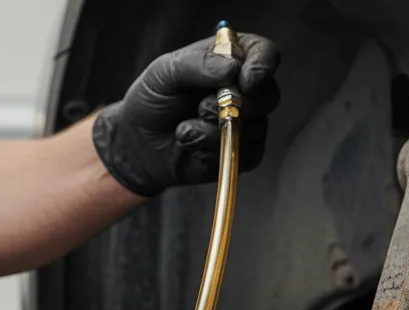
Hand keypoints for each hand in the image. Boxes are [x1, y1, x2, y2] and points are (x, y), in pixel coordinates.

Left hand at [92, 32, 280, 197]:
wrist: (139, 144)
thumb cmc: (153, 100)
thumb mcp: (165, 72)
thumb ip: (198, 65)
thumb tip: (233, 68)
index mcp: (233, 59)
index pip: (265, 54)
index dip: (262, 66)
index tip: (244, 80)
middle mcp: (246, 90)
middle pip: (269, 96)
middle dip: (236, 106)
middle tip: (202, 108)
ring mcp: (247, 124)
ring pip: (254, 129)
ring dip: (215, 132)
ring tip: (184, 129)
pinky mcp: (240, 154)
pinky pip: (244, 156)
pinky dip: (214, 151)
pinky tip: (191, 145)